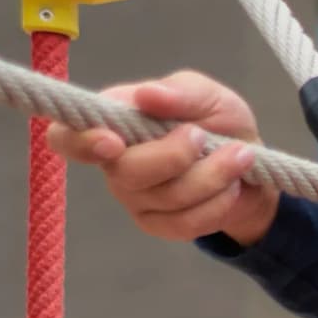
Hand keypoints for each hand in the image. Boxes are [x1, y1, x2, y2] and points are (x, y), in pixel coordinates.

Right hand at [52, 72, 276, 245]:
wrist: (250, 163)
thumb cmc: (217, 122)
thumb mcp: (208, 96)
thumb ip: (181, 93)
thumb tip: (147, 94)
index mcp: (112, 122)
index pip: (67, 138)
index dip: (81, 143)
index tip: (113, 141)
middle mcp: (113, 162)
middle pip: (126, 172)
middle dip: (175, 156)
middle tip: (204, 136)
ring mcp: (134, 198)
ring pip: (166, 198)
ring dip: (212, 176)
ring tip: (239, 154)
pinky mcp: (159, 224)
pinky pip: (185, 223)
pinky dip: (218, 203)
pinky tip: (232, 185)